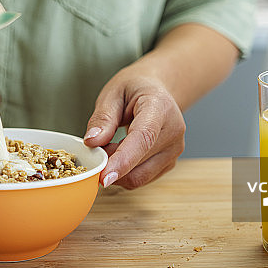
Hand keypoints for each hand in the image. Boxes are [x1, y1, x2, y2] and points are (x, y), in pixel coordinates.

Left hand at [83, 68, 185, 189]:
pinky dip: (125, 172)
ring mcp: (174, 150)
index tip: (104, 177)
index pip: (143, 138)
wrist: (157, 91)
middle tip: (96, 146)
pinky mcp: (169, 163)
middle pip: (139, 163)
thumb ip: (102, 118)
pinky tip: (120, 153)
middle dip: (110, 163)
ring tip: (109, 147)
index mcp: (160, 107)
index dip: (123, 160)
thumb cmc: (134, 89)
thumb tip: (92, 143)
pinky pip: (142, 178)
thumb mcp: (112, 94)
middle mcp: (173, 131)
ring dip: (117, 170)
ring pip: (139, 177)